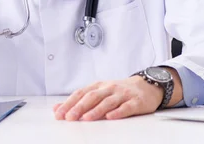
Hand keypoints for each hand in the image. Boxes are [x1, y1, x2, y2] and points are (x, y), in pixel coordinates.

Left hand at [53, 74, 172, 120]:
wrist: (146, 86)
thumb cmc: (119, 91)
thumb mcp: (99, 92)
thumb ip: (79, 100)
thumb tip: (57, 108)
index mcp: (99, 86)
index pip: (81, 93)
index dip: (69, 103)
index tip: (59, 113)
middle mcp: (110, 88)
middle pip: (93, 97)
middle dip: (80, 107)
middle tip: (69, 117)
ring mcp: (123, 94)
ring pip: (108, 102)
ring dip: (96, 110)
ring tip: (86, 118)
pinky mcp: (135, 102)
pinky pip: (126, 107)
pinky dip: (118, 112)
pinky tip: (111, 117)